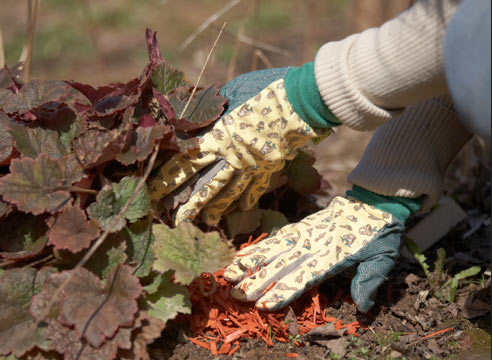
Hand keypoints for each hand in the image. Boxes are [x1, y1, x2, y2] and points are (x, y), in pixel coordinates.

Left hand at [149, 65, 333, 224]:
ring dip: (216, 209)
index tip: (153, 193)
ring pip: (230, 193)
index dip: (168, 180)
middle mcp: (232, 157)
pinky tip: (242, 210)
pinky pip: (256, 187)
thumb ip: (214, 107)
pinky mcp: (270, 167)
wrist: (300, 102)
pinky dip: (249, 199)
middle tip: (175, 220)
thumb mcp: (232, 92)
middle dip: (189, 205)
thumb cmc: (265, 90)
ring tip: (205, 222)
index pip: (186, 164)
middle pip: (206, 186)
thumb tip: (197, 113)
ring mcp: (252, 166)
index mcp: (218, 138)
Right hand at [224, 196, 403, 312]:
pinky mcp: (302, 226)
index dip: (282, 290)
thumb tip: (362, 306)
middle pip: (282, 264)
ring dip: (252, 261)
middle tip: (236, 293)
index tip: (262, 303)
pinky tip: (245, 254)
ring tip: (231, 273)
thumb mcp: (383, 257)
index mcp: (333, 255)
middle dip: (258, 280)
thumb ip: (369, 279)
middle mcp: (314, 244)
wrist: (374, 201)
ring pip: (274, 249)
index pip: (303, 276)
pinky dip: (260, 246)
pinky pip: (278, 237)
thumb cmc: (379, 233)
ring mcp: (305, 233)